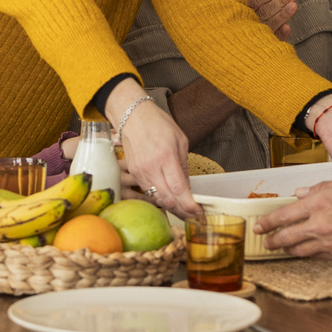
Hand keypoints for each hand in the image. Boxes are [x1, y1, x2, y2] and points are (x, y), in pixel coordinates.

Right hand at [110, 83, 196, 217]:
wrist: (132, 116)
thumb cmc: (158, 123)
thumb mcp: (180, 140)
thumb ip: (184, 165)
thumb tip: (187, 187)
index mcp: (166, 157)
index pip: (179, 189)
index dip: (189, 205)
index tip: (199, 212)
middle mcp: (151, 168)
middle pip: (167, 200)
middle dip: (182, 212)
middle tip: (193, 216)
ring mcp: (140, 172)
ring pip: (157, 199)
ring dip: (171, 208)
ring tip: (184, 211)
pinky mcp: (133, 173)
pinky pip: (148, 192)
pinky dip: (160, 198)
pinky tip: (169, 199)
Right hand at [245, 0, 298, 39]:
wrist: (244, 43)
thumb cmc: (252, 16)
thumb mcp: (252, 0)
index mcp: (247, 9)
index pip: (258, 0)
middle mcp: (251, 22)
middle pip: (266, 11)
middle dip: (281, 1)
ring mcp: (258, 35)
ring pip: (271, 24)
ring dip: (283, 15)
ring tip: (294, 5)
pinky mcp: (266, 46)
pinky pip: (273, 41)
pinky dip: (280, 35)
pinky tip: (287, 28)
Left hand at [255, 177, 331, 261]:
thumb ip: (323, 187)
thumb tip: (302, 193)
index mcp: (320, 202)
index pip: (285, 214)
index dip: (269, 221)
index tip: (260, 225)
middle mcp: (320, 224)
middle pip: (286, 236)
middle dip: (271, 240)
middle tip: (264, 240)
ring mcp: (328, 243)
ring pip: (298, 250)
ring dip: (286, 250)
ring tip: (279, 249)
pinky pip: (315, 256)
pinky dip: (305, 254)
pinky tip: (303, 252)